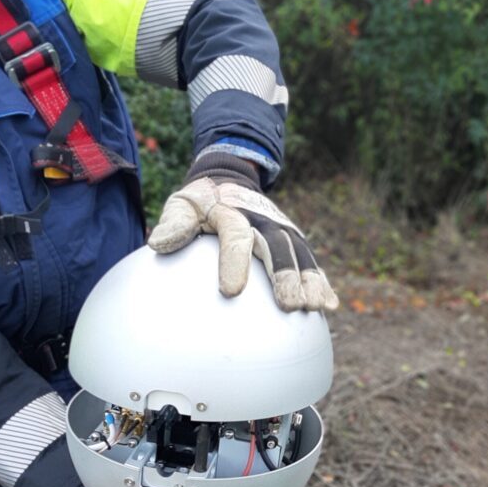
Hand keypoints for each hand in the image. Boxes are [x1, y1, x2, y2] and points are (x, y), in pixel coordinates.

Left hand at [148, 153, 337, 312]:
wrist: (229, 178)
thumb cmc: (200, 201)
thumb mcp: (182, 204)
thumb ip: (174, 222)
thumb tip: (158, 243)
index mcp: (232, 214)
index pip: (234, 237)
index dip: (234, 262)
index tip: (230, 290)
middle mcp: (263, 221)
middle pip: (278, 248)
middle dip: (285, 276)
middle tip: (289, 304)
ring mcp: (282, 230)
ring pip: (300, 256)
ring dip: (309, 281)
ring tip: (315, 307)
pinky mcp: (292, 240)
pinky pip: (308, 262)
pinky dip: (321, 282)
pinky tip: (330, 306)